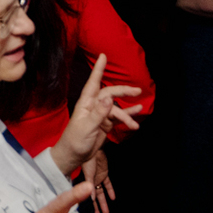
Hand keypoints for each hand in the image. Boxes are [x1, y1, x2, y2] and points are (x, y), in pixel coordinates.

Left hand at [53, 53, 141, 175]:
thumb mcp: (86, 127)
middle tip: (137, 91)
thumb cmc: (74, 141)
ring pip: (117, 108)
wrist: (73, 156)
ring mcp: (100, 114)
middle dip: (123, 91)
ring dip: (127, 112)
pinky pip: (119, 116)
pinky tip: (137, 113)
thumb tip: (109, 99)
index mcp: (85, 103)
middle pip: (110, 94)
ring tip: (139, 114)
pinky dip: (128, 115)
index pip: (93, 83)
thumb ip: (98, 114)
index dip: (98, 69)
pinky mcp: (106, 124)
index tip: (103, 56)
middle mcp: (93, 106)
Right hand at [86, 149, 113, 212]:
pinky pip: (107, 184)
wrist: (93, 148)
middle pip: (96, 198)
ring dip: (104, 202)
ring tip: (107, 212)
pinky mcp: (104, 174)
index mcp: (87, 184)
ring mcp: (98, 179)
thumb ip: (89, 185)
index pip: (90, 198)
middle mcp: (92, 183)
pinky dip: (110, 190)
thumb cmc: (87, 160)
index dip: (93, 207)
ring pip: (102, 193)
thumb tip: (92, 199)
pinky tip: (113, 198)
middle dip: (98, 208)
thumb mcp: (88, 173)